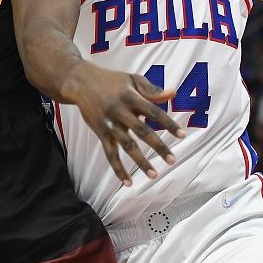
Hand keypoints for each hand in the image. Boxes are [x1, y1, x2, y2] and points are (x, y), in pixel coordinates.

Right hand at [61, 62, 186, 186]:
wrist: (80, 82)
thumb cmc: (111, 80)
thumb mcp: (132, 79)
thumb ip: (152, 90)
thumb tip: (173, 94)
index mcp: (131, 97)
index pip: (154, 112)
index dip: (168, 124)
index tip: (182, 136)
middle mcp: (120, 111)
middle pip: (142, 131)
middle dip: (158, 146)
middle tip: (172, 160)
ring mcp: (109, 123)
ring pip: (127, 145)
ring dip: (140, 161)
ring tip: (154, 175)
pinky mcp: (101, 132)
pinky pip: (110, 154)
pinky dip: (118, 169)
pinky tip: (128, 182)